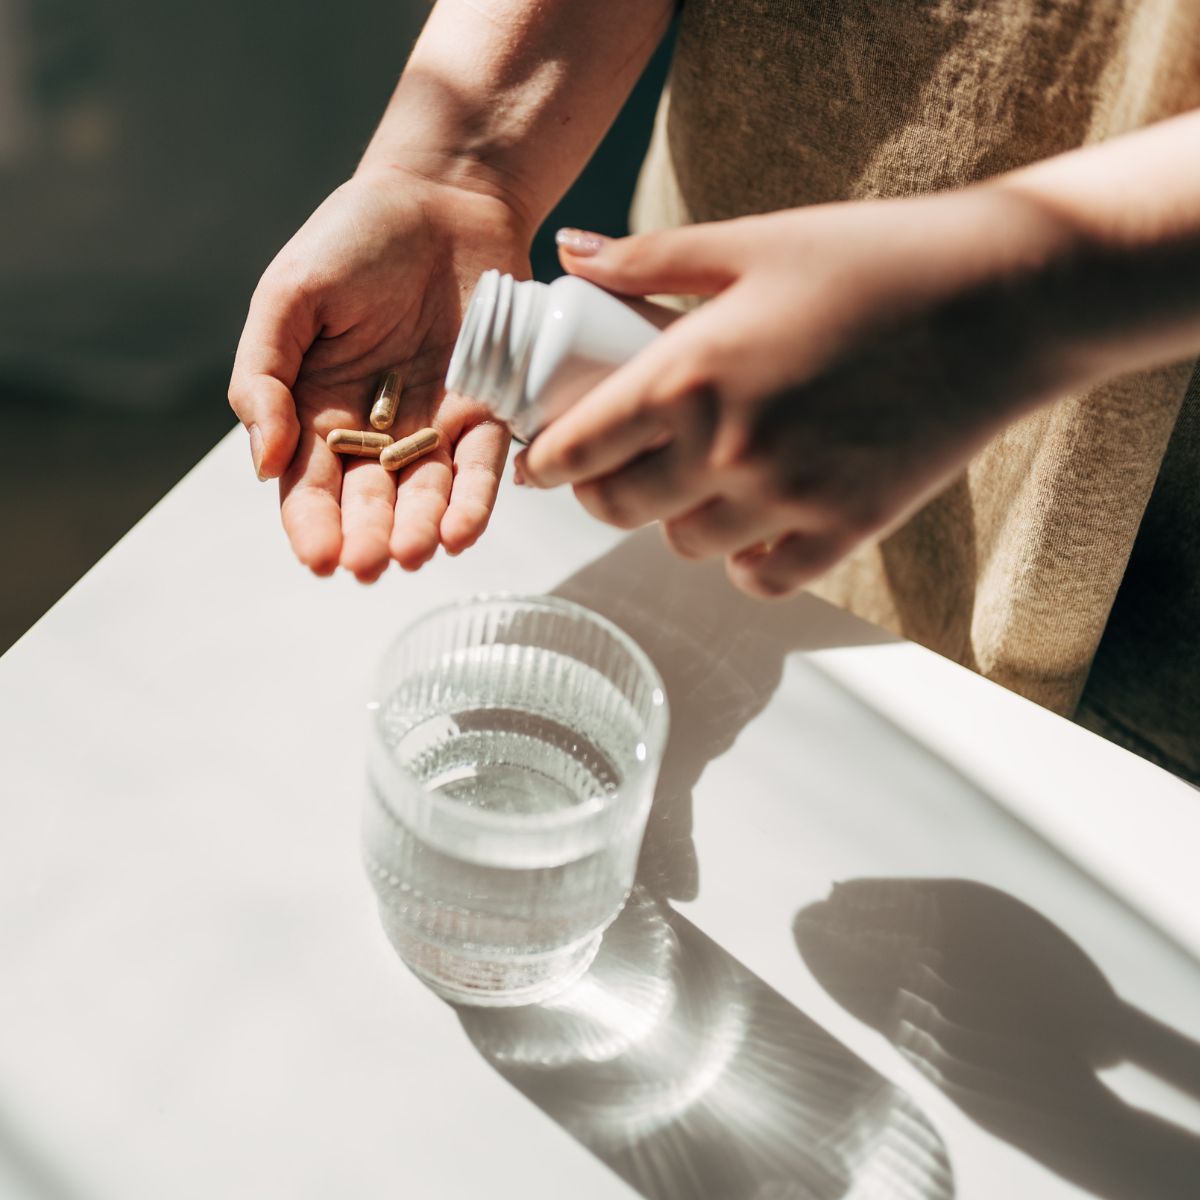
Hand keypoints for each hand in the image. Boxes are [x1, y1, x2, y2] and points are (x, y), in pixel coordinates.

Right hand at [229, 167, 529, 579]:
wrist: (441, 195)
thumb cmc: (351, 240)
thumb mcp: (287, 297)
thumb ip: (263, 377)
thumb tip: (264, 464)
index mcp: (317, 410)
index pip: (310, 486)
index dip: (312, 524)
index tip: (318, 558)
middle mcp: (377, 431)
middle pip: (371, 500)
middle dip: (370, 537)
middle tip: (370, 566)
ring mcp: (436, 425)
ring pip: (428, 493)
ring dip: (423, 529)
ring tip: (417, 553)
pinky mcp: (490, 410)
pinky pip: (484, 465)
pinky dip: (475, 499)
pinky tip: (463, 532)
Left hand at [519, 190, 1069, 596]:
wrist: (1001, 301)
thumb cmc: (874, 259)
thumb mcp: (753, 241)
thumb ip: (649, 259)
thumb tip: (570, 255)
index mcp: (689, 374)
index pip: (580, 446)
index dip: (546, 462)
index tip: (540, 465)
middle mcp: (726, 449)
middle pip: (619, 507)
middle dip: (600, 492)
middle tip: (611, 470)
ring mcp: (786, 498)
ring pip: (684, 545)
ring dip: (674, 519)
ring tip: (693, 483)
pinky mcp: (844, 530)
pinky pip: (760, 576)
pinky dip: (744, 558)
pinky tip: (752, 522)